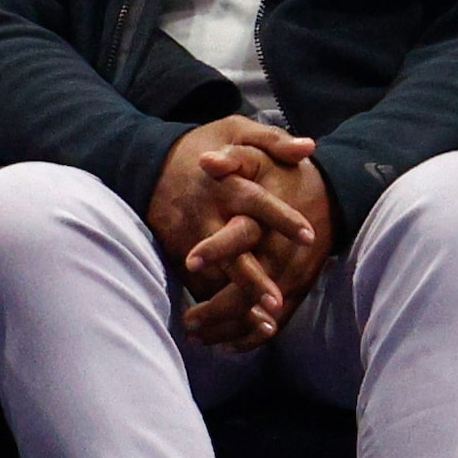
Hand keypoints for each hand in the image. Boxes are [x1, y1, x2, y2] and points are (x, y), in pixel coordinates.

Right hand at [148, 117, 318, 346]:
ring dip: (236, 301)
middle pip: (230, 249)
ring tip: (265, 324)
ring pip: (213, 275)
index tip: (308, 237)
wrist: (147, 162)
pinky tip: (241, 326)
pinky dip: (217, 306)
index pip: (256, 202)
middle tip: (276, 302)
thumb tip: (309, 148)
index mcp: (226, 183)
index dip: (281, 218)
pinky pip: (197, 284)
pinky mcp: (177, 252)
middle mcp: (207, 213)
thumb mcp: (236, 130)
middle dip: (250, 277)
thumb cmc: (201, 146)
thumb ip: (273, 140)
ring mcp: (188, 236)